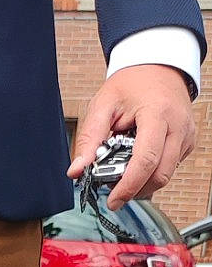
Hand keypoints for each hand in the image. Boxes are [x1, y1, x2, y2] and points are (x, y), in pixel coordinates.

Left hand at [68, 64, 195, 209]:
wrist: (158, 67)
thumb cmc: (133, 82)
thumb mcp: (103, 104)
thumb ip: (89, 138)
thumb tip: (77, 169)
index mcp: (158, 114)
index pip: (146, 161)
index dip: (129, 186)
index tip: (113, 200)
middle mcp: (178, 126)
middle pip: (159, 175)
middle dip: (135, 189)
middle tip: (114, 189)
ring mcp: (186, 135)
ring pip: (166, 175)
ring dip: (143, 182)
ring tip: (124, 169)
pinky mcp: (188, 142)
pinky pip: (170, 167)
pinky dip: (152, 171)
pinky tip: (139, 159)